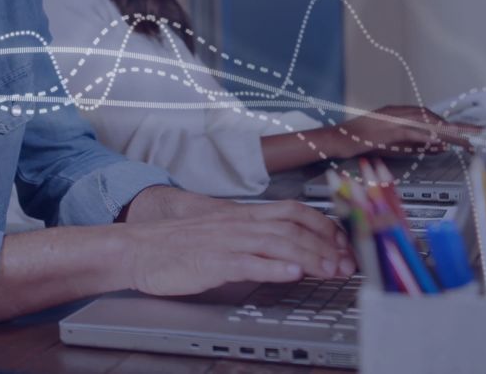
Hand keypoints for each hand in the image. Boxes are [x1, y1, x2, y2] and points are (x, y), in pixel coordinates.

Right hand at [119, 200, 355, 296]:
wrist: (138, 248)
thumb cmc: (176, 244)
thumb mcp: (220, 234)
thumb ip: (251, 238)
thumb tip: (284, 250)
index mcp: (242, 216)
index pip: (294, 212)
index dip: (323, 226)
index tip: (343, 243)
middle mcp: (239, 225)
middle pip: (293, 229)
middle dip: (325, 246)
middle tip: (347, 264)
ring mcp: (227, 242)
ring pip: (278, 244)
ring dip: (309, 257)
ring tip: (331, 270)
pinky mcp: (213, 262)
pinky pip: (248, 263)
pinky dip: (273, 268)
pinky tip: (292, 274)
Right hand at [325, 105, 479, 158]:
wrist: (340, 139)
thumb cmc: (363, 142)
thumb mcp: (395, 145)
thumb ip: (418, 145)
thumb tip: (442, 147)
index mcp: (402, 113)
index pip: (433, 118)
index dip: (453, 125)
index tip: (470, 132)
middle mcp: (400, 112)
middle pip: (435, 119)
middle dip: (458, 126)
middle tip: (479, 134)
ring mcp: (394, 118)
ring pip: (428, 124)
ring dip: (448, 131)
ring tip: (466, 139)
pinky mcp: (389, 128)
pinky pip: (413, 132)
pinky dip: (428, 136)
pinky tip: (441, 142)